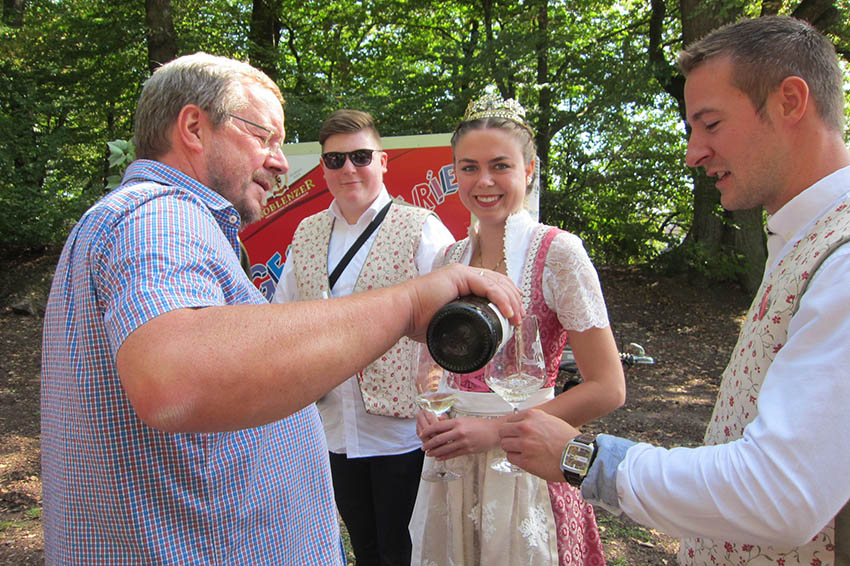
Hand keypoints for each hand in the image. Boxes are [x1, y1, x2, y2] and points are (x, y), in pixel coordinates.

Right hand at [404, 263, 522, 341]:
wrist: (403, 314)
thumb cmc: (418, 321)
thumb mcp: (447, 324)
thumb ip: (459, 327)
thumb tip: (468, 344)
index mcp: (462, 283)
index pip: (493, 285)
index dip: (508, 298)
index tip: (515, 316)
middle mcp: (464, 275)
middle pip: (499, 282)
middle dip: (514, 300)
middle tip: (519, 319)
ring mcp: (461, 273)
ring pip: (497, 283)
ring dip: (511, 301)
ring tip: (516, 318)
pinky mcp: (458, 276)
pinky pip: (487, 286)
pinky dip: (501, 299)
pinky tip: (508, 311)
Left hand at [419, 415, 500, 458]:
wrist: (494, 431)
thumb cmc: (480, 424)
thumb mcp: (464, 420)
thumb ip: (452, 424)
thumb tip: (438, 427)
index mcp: (457, 422)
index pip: (438, 426)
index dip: (427, 431)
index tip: (422, 434)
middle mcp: (460, 432)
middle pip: (439, 439)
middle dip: (429, 444)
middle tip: (423, 447)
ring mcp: (464, 442)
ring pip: (445, 449)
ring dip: (435, 452)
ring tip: (429, 454)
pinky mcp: (468, 450)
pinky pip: (453, 454)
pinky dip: (445, 457)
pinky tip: (439, 458)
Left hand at [499, 408, 579, 482]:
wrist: (578, 456)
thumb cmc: (568, 440)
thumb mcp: (551, 420)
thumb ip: (535, 421)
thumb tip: (521, 423)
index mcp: (532, 416)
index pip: (509, 420)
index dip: (512, 428)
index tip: (515, 433)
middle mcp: (526, 428)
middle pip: (503, 432)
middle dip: (508, 437)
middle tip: (516, 443)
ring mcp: (524, 444)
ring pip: (505, 445)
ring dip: (512, 449)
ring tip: (523, 452)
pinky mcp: (525, 460)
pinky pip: (511, 458)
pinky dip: (517, 459)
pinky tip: (527, 459)